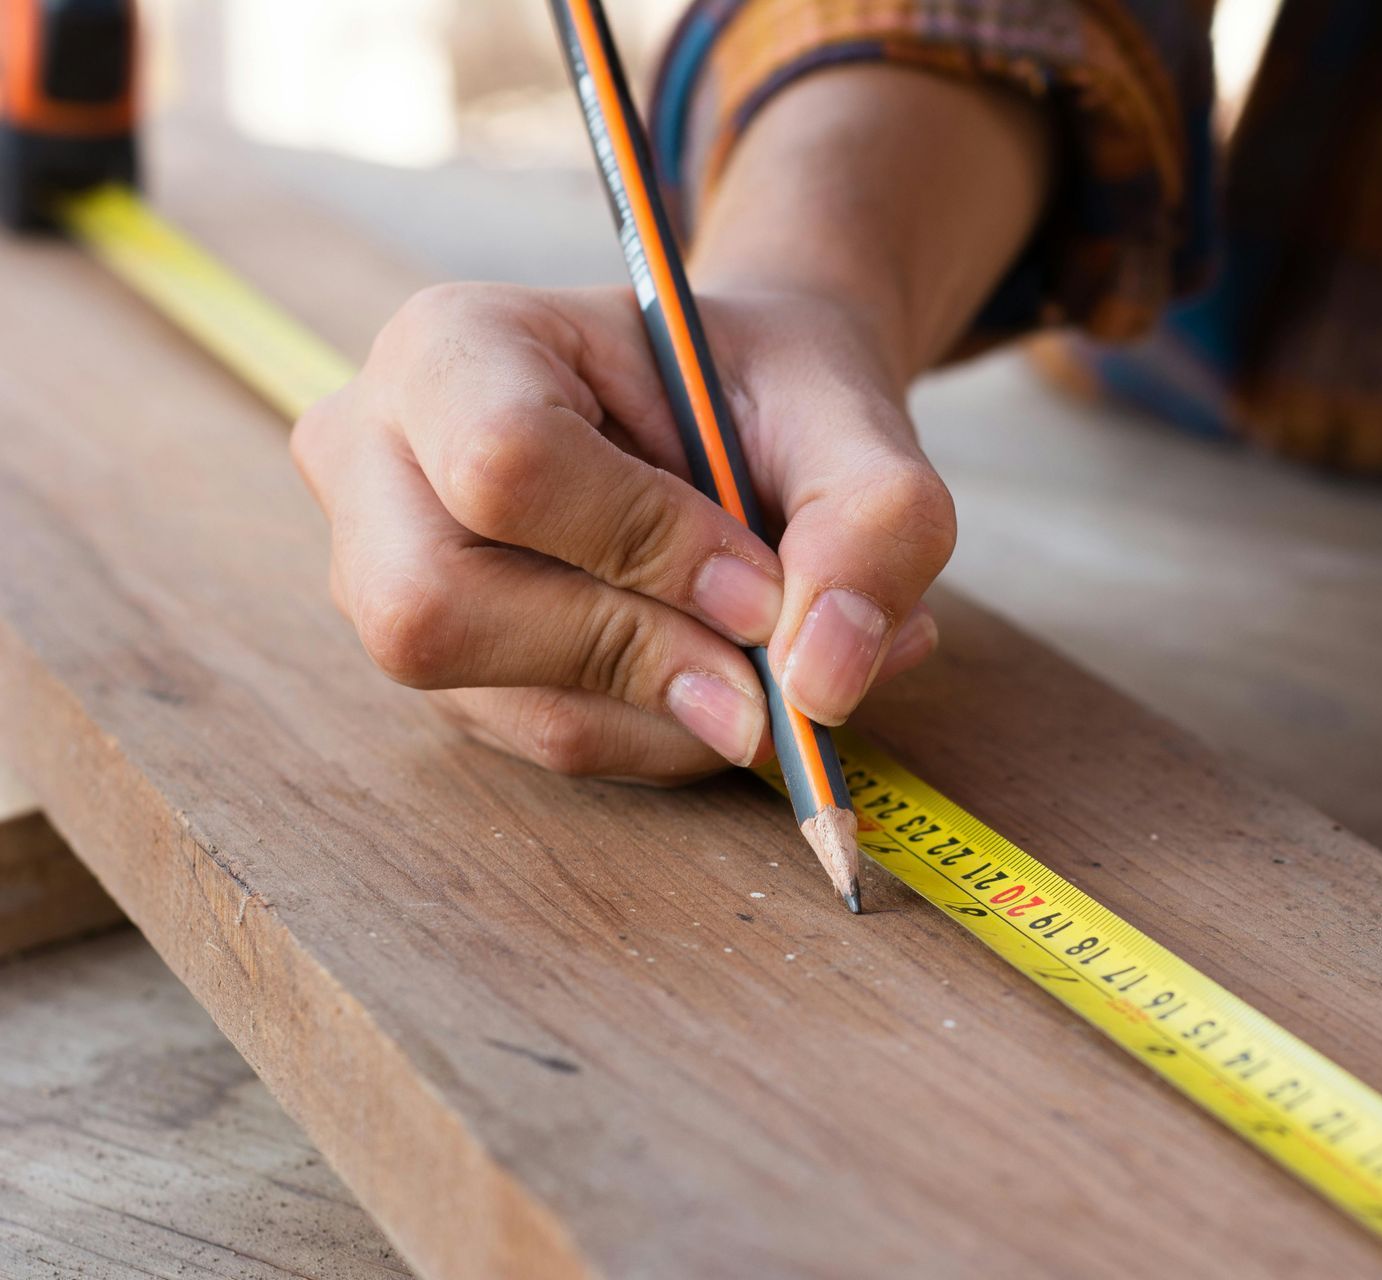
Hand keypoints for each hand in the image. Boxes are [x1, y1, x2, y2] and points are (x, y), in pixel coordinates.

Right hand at [292, 281, 951, 783]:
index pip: (504, 464)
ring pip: (510, 705)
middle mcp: (378, 462)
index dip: (647, 546)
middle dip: (638, 656)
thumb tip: (819, 683)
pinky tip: (738, 680)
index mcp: (451, 347)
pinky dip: (675, 734)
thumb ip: (873, 520)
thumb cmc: (774, 395)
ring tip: (788, 659)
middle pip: (438, 611)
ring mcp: (383, 577)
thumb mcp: (852, 418)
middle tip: (770, 662)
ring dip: (682, 710)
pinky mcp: (446, 671)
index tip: (762, 582)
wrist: (748, 415)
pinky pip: (554, 744)